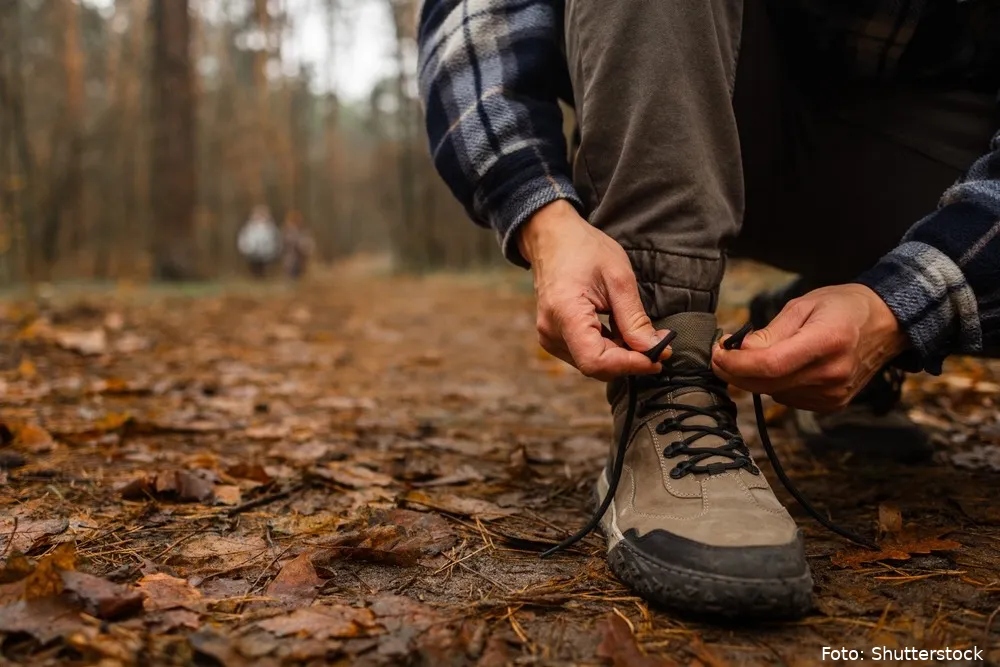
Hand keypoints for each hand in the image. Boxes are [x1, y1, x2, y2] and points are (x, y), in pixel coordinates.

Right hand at [518, 200, 670, 380]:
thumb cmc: (584, 249)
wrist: (552, 237)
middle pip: (595, 365)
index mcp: (565, 313)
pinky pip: (584, 353)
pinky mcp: (554, 336)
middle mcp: (551, 331)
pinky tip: (620, 331)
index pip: (596, 361)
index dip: (629, 364)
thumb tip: (653, 349)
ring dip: (621, 354)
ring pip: (592, 363)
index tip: (657, 357)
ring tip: (640, 333)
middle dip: (630, 359)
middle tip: (659, 344)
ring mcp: (550, 336)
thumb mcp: (619, 278)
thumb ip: (634, 318)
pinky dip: (609, 348)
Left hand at [711, 284, 907, 411]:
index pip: (770, 365)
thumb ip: (771, 331)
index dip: (736, 363)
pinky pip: (788, 399)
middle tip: (720, 356)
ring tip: (754, 355)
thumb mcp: (804, 305)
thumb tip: (740, 350)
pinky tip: (781, 367)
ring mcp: (834, 394)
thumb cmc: (843, 307)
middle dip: (734, 372)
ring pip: (773, 393)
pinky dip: (775, 385)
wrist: (886, 324)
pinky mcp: (832, 404)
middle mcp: (832, 373)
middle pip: (766, 384)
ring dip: (755, 378)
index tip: (716, 353)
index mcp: (827, 342)